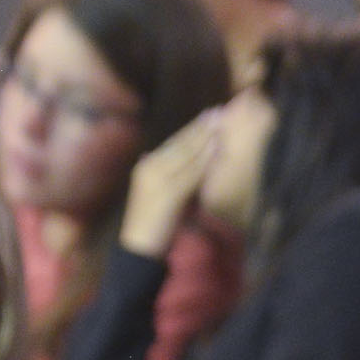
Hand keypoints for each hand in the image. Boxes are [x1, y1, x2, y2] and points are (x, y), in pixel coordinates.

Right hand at [116, 108, 223, 257]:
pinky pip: (190, 174)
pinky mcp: (167, 194)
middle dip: (200, 128)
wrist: (138, 247)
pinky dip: (203, 161)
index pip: (174, 143)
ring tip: (220, 124)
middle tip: (218, 111)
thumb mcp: (158, 194)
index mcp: (147, 166)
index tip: (209, 116)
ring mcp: (157, 180)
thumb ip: (164, 175)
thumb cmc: (152, 223)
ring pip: (186, 155)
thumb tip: (155, 156)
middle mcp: (150, 168)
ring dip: (204, 138)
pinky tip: (215, 150)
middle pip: (180, 144)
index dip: (192, 129)